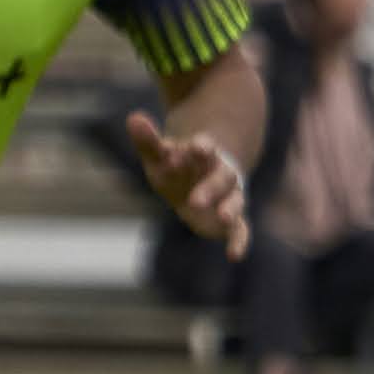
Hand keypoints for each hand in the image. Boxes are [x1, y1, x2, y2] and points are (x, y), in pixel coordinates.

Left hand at [125, 108, 249, 260]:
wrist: (196, 182)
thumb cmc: (176, 167)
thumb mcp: (159, 157)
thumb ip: (149, 141)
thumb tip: (133, 117)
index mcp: (204, 155)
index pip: (205, 148)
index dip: (202, 147)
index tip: (198, 147)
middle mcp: (221, 174)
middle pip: (222, 178)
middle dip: (210, 188)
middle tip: (195, 200)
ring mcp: (228, 196)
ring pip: (234, 200)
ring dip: (229, 208)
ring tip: (222, 218)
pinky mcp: (231, 219)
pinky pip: (241, 229)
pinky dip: (240, 241)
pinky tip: (234, 256)